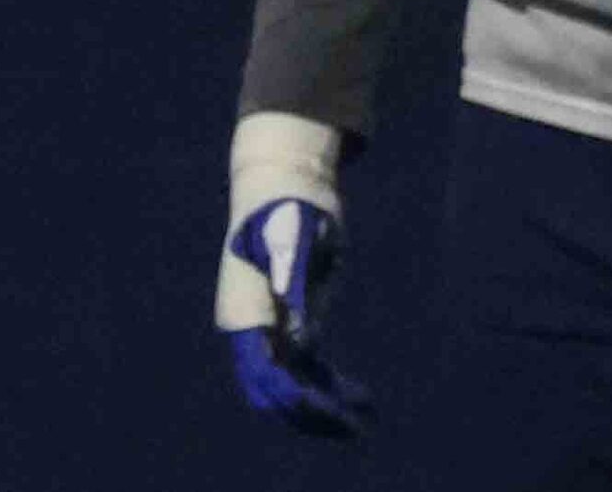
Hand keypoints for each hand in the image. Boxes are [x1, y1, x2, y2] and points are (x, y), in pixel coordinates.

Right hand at [215, 113, 369, 437]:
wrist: (284, 183)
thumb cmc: (289, 207)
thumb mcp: (296, 240)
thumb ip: (295, 288)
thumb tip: (302, 343)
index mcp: (245, 314)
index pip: (263, 373)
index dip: (292, 398)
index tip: (324, 410)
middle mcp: (252, 328)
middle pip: (276, 390)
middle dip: (312, 414)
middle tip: (356, 429)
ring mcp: (270, 326)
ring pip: (294, 383)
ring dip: (326, 405)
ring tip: (366, 419)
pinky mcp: (292, 319)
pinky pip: (307, 364)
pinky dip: (330, 383)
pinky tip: (360, 397)